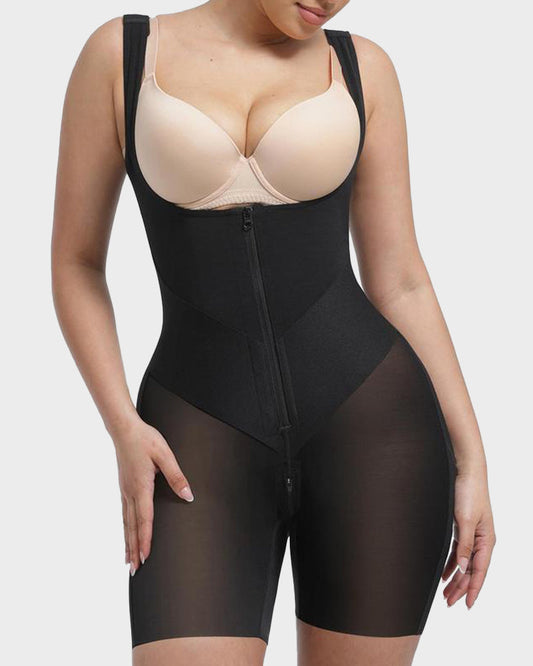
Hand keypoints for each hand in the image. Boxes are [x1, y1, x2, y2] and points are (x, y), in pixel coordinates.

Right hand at [113, 416, 193, 575]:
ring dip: (128, 543)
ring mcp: (125, 491)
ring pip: (126, 523)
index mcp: (141, 487)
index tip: (146, 557)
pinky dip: (125, 529)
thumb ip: (177, 476)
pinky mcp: (123, 487)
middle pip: (133, 527)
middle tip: (135, 570)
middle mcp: (130, 493)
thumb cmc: (145, 439)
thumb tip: (188, 496)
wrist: (124, 429)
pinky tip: (125, 535)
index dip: (145, 540)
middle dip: (134, 549)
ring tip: (128, 561)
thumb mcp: (165, 455)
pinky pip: (124, 513)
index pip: (145, 519)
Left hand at [441, 466, 495, 607]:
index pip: (479, 571)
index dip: (472, 589)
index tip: (466, 605)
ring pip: (464, 563)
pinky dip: (452, 563)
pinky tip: (446, 573)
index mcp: (487, 541)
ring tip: (446, 593)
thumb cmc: (470, 493)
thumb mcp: (465, 521)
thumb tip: (463, 569)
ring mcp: (473, 534)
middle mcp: (482, 540)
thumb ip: (464, 546)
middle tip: (449, 603)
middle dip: (461, 588)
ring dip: (455, 578)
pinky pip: (459, 552)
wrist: (466, 472)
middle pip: (471, 570)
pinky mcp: (463, 528)